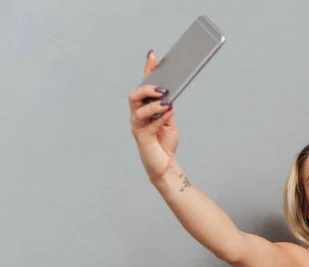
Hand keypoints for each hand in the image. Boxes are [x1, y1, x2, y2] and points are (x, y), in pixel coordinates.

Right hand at [128, 50, 178, 181]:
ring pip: (138, 110)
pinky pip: (150, 124)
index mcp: (144, 108)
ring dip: (154, 104)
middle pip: (134, 95)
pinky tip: (170, 111)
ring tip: (167, 101)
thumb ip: (167, 108)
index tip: (153, 55)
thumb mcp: (169, 121)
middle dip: (147, 88)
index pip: (144, 86)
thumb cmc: (165, 142)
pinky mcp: (143, 138)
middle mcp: (137, 115)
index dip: (147, 70)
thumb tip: (169, 95)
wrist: (165, 165)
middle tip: (162, 88)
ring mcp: (138, 126)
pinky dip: (161, 116)